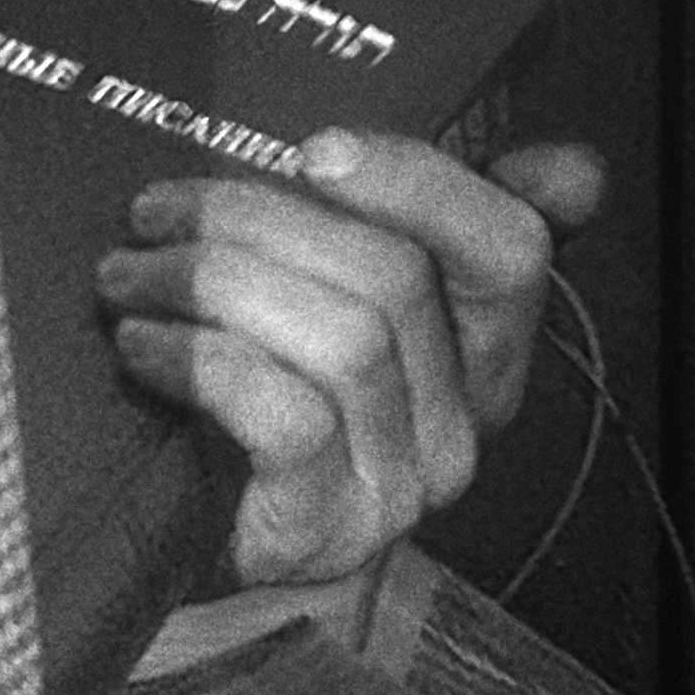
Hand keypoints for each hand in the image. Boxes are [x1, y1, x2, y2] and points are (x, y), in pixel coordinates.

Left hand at [94, 130, 606, 590]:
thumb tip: (568, 169)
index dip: (422, 185)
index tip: (315, 148)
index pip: (508, 249)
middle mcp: (457, 425)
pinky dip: (204, 363)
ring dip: (214, 284)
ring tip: (126, 278)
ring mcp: (396, 488)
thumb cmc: (229, 408)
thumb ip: (404, 233)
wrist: (166, 545)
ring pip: (344, 340)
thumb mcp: (309, 307)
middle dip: (256, 220)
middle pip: (394, 277)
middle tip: (153, 212)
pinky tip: (140, 347)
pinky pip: (289, 419)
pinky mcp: (324, 533)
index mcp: (474, 354)